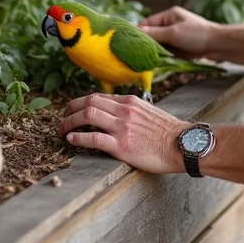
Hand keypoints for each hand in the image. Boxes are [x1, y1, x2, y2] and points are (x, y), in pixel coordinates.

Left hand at [58, 93, 186, 173]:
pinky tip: (71, 140)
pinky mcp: (122, 145)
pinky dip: (78, 138)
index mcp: (129, 101)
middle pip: (88, 102)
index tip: (72, 111)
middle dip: (69, 110)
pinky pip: (93, 139)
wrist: (182, 144)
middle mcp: (123, 110)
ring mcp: (122, 127)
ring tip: (61, 131)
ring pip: (87, 116)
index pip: (97, 97)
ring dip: (68, 123)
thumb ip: (131, 111)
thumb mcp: (148, 112)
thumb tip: (117, 114)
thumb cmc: (168, 132)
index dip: (80, 103)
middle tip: (61, 120)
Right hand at [139, 6, 220, 60]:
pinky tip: (158, 63)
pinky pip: (167, 52)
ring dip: (155, 52)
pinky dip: (163, 57)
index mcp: (169, 15)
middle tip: (136, 54)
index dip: (138, 33)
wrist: (219, 45)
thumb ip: (155, 33)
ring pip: (159, 45)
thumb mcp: (174, 33)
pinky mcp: (180, 47)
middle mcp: (171, 24)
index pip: (147, 23)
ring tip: (146, 60)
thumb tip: (136, 32)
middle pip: (152, 35)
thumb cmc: (198, 34)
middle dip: (147, 44)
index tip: (129, 43)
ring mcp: (176, 36)